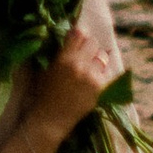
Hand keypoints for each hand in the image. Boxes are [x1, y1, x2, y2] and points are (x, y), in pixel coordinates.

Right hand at [36, 5, 121, 130]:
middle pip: (93, 43)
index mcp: (64, 58)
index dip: (79, 35)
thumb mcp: (46, 68)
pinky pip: (108, 73)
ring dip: (97, 59)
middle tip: (85, 54)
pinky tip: (96, 76)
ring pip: (102, 57)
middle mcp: (79, 65)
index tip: (78, 40)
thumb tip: (69, 38)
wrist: (50, 118)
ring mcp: (91, 77)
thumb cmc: (44, 93)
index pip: (78, 33)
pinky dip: (103, 73)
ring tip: (92, 66)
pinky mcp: (100, 89)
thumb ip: (58, 53)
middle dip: (89, 47)